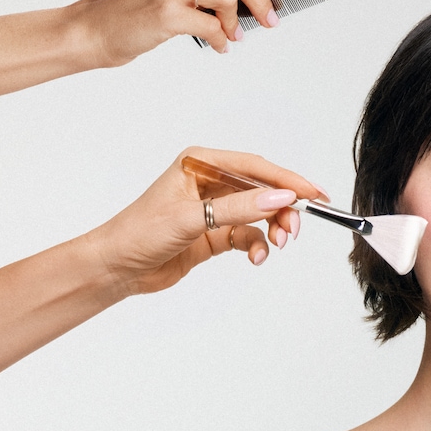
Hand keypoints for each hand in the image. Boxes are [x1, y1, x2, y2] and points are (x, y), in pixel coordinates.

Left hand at [82, 146, 326, 295]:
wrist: (116, 267)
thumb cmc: (140, 232)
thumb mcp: (191, 218)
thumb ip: (238, 209)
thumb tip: (280, 199)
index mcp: (200, 162)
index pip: (254, 166)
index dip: (287, 180)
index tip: (313, 194)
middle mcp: (209, 182)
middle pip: (261, 190)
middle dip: (282, 209)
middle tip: (295, 228)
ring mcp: (212, 209)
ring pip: (257, 214)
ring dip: (272, 229)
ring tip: (279, 244)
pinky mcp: (213, 234)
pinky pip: (247, 235)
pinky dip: (256, 246)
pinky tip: (256, 258)